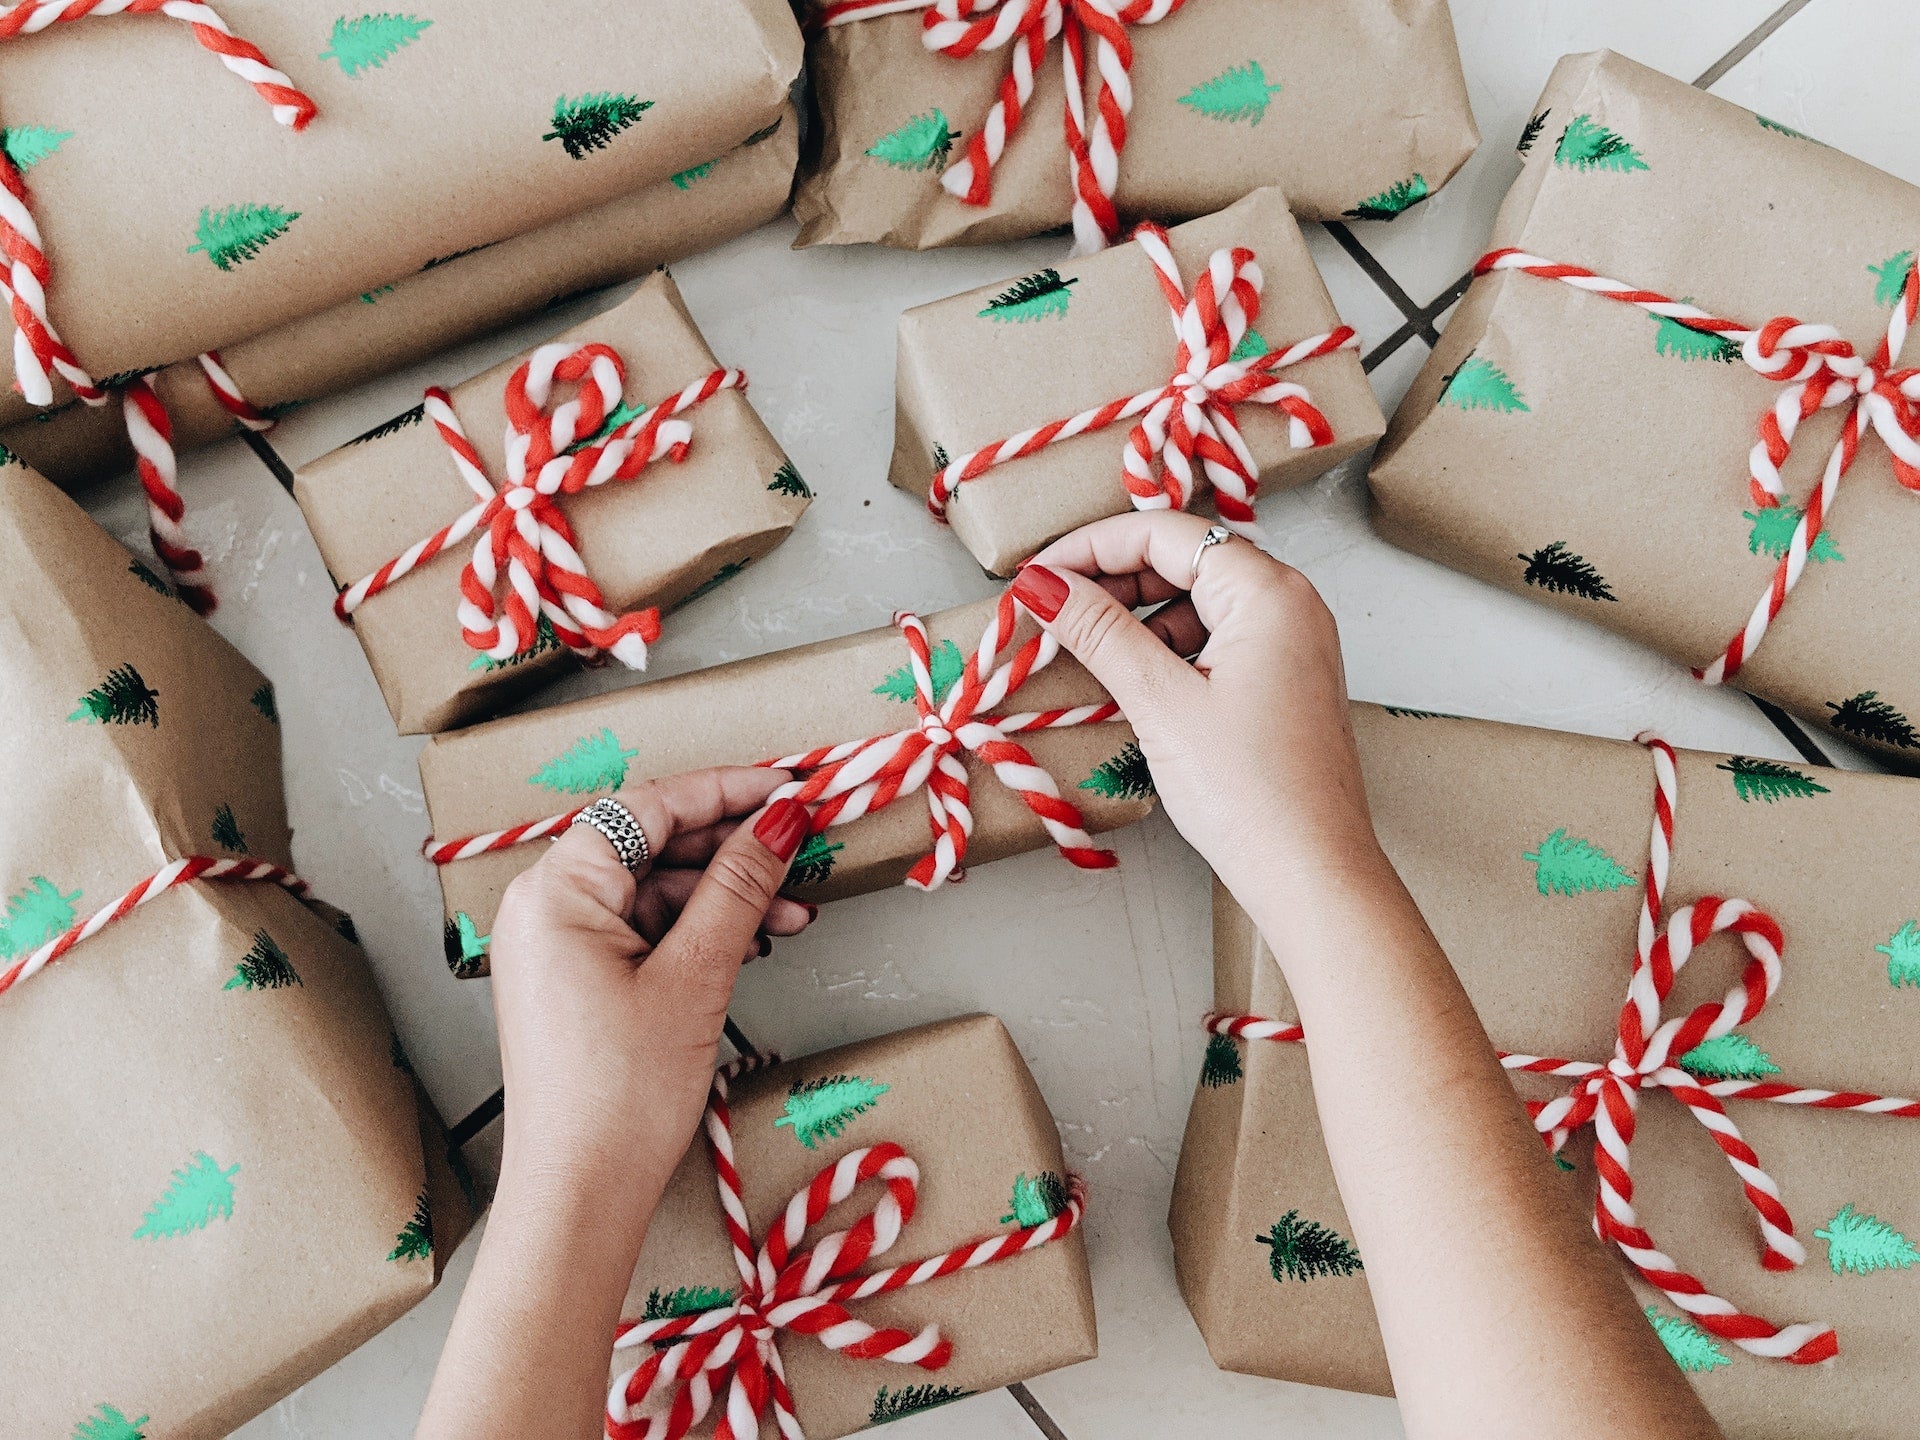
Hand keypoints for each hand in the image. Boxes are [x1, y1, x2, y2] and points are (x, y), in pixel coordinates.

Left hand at [486, 768, 814, 1217]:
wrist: (581, 1196)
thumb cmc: (621, 1094)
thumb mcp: (696, 976)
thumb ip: (740, 887)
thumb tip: (780, 820)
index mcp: (556, 890)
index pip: (649, 807)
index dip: (727, 790)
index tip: (790, 787)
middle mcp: (546, 907)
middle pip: (652, 845)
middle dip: (734, 848)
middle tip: (804, 846)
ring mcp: (559, 946)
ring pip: (656, 891)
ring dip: (727, 896)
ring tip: (795, 914)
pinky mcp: (577, 982)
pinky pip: (645, 931)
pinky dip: (700, 932)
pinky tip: (754, 943)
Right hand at [1010, 511, 1385, 904]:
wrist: (1312, 873)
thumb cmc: (1250, 792)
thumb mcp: (1161, 702)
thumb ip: (1098, 632)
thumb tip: (1042, 583)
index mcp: (1268, 592)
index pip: (1164, 533)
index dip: (1090, 547)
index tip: (1036, 576)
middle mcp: (1289, 603)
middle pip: (1183, 558)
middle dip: (1110, 580)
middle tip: (1048, 611)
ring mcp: (1290, 643)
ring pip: (1196, 600)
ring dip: (1134, 617)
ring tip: (1079, 648)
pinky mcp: (1282, 680)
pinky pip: (1214, 638)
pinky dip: (1166, 648)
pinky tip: (1126, 678)